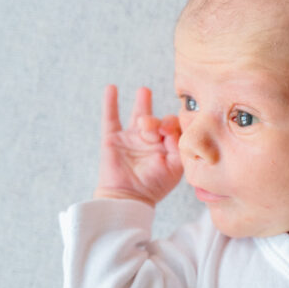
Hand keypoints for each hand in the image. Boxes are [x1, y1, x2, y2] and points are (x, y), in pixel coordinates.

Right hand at [94, 85, 182, 206]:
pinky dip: (110, 103)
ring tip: (145, 91)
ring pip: (138, 115)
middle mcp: (150, 141)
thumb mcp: (174, 168)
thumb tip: (172, 130)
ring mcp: (131, 138)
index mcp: (166, 147)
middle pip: (158, 120)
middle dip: (160, 120)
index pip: (174, 128)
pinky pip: (110, 117)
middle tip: (158, 127)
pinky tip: (111, 88)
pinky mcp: (113, 138)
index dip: (174, 127)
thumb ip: (178, 148)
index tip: (168, 135)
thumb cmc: (154, 187)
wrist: (127, 198)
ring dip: (143, 102)